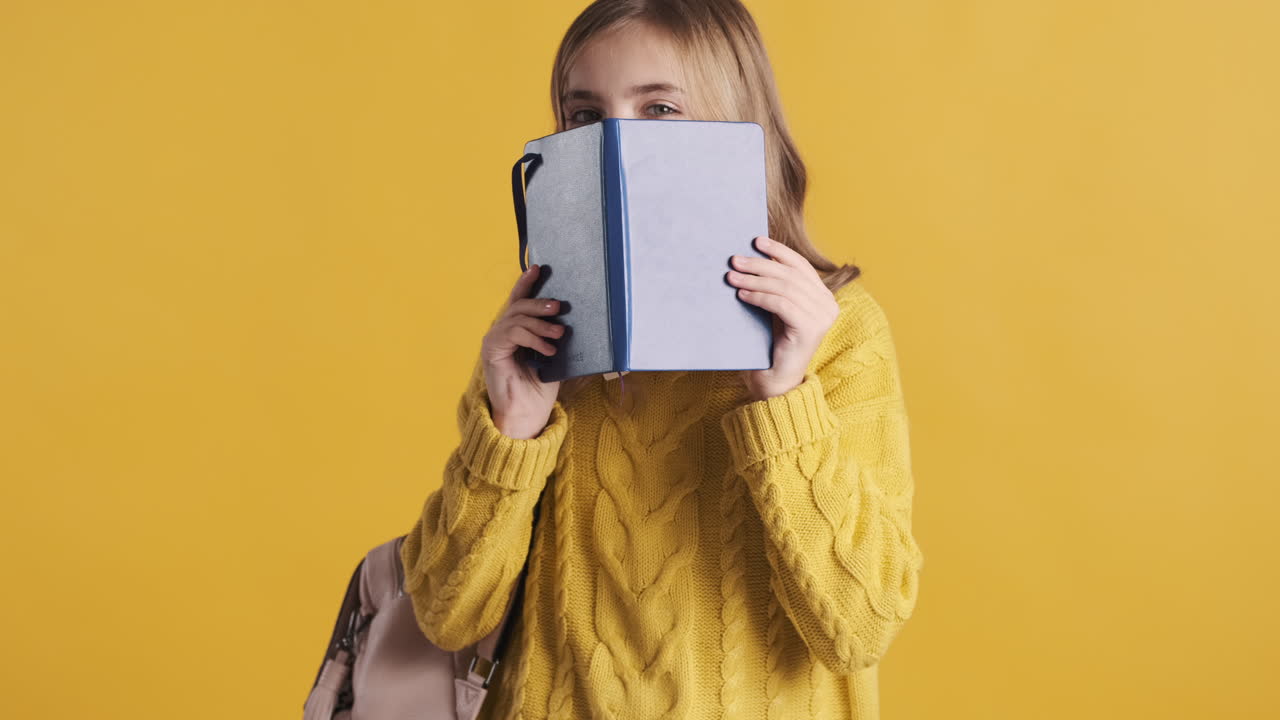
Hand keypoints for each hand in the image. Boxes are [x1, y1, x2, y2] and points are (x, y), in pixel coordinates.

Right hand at [481, 264, 564, 438]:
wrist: (526, 415)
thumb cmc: (540, 389)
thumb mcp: (553, 357)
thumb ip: (555, 337)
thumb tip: (573, 319)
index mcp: (516, 331)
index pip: (520, 301)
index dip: (527, 283)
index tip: (539, 268)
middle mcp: (502, 332)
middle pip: (519, 306)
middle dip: (539, 302)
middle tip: (559, 306)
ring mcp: (495, 340)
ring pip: (517, 318)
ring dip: (540, 323)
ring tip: (559, 333)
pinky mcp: (492, 350)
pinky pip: (513, 333)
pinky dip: (533, 338)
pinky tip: (548, 349)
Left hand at [726, 236, 838, 401]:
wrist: (775, 382)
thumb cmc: (771, 345)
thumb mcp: (776, 310)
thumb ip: (775, 287)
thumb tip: (751, 257)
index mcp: (823, 297)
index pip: (800, 266)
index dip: (778, 251)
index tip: (755, 241)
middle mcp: (828, 305)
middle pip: (790, 275)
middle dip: (760, 265)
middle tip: (735, 260)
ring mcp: (822, 318)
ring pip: (785, 287)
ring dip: (755, 279)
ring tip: (732, 276)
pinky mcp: (811, 329)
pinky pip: (782, 304)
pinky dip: (759, 296)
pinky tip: (742, 294)